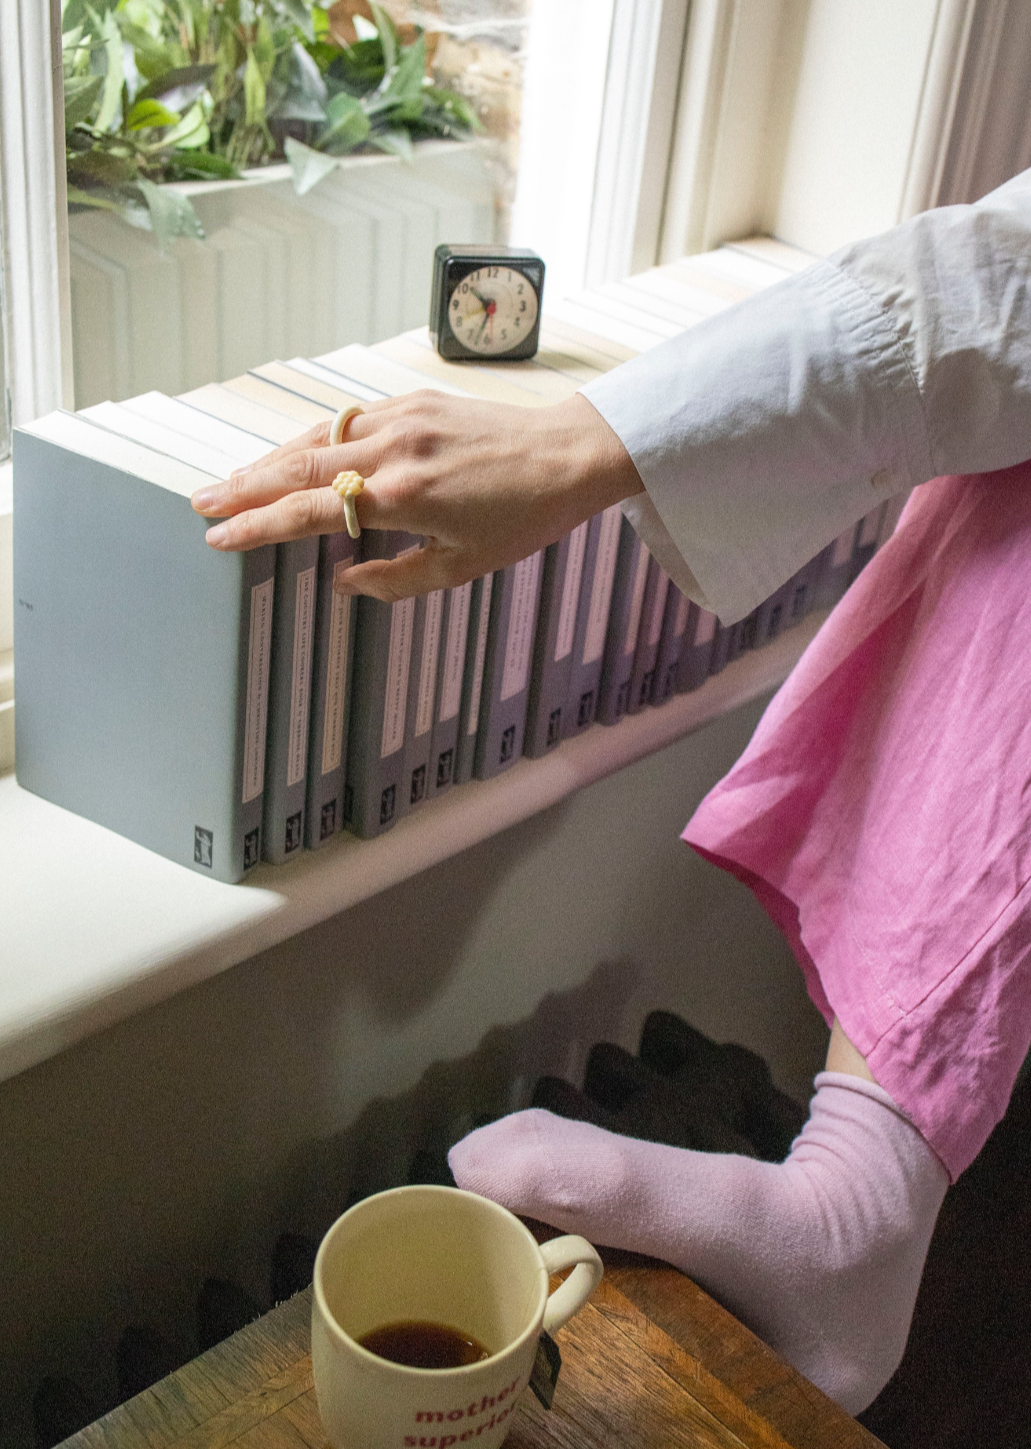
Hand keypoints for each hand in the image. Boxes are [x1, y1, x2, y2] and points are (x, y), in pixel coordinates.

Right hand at [190, 391, 642, 600]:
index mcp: (404, 497)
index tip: (218, 539)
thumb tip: (342, 581)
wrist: (570, 454)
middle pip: (297, 468)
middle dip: (243, 487)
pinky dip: (312, 440)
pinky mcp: (414, 401)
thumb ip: (396, 580)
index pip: (309, 512)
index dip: (257, 527)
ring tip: (232, 482)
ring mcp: (402, 418)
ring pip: (316, 438)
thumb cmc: (524, 517)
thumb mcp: (463, 567)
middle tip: (200, 503)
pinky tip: (292, 455)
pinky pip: (347, 422)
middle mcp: (394, 449)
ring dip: (269, 460)